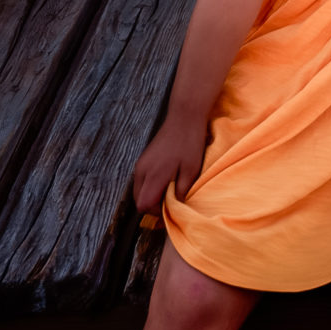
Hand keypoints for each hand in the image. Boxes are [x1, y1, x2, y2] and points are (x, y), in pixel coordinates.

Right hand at [131, 113, 207, 227]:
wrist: (184, 116)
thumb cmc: (190, 142)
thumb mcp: (191, 170)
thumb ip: (181, 191)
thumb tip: (175, 207)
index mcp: (153, 175)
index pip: (144, 205)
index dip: (156, 213)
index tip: (171, 210)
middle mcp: (142, 170)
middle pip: (139, 200)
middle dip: (153, 206)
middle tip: (171, 203)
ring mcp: (141, 164)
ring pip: (139, 191)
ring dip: (151, 196)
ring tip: (170, 192)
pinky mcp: (143, 159)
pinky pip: (141, 181)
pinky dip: (150, 186)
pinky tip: (166, 181)